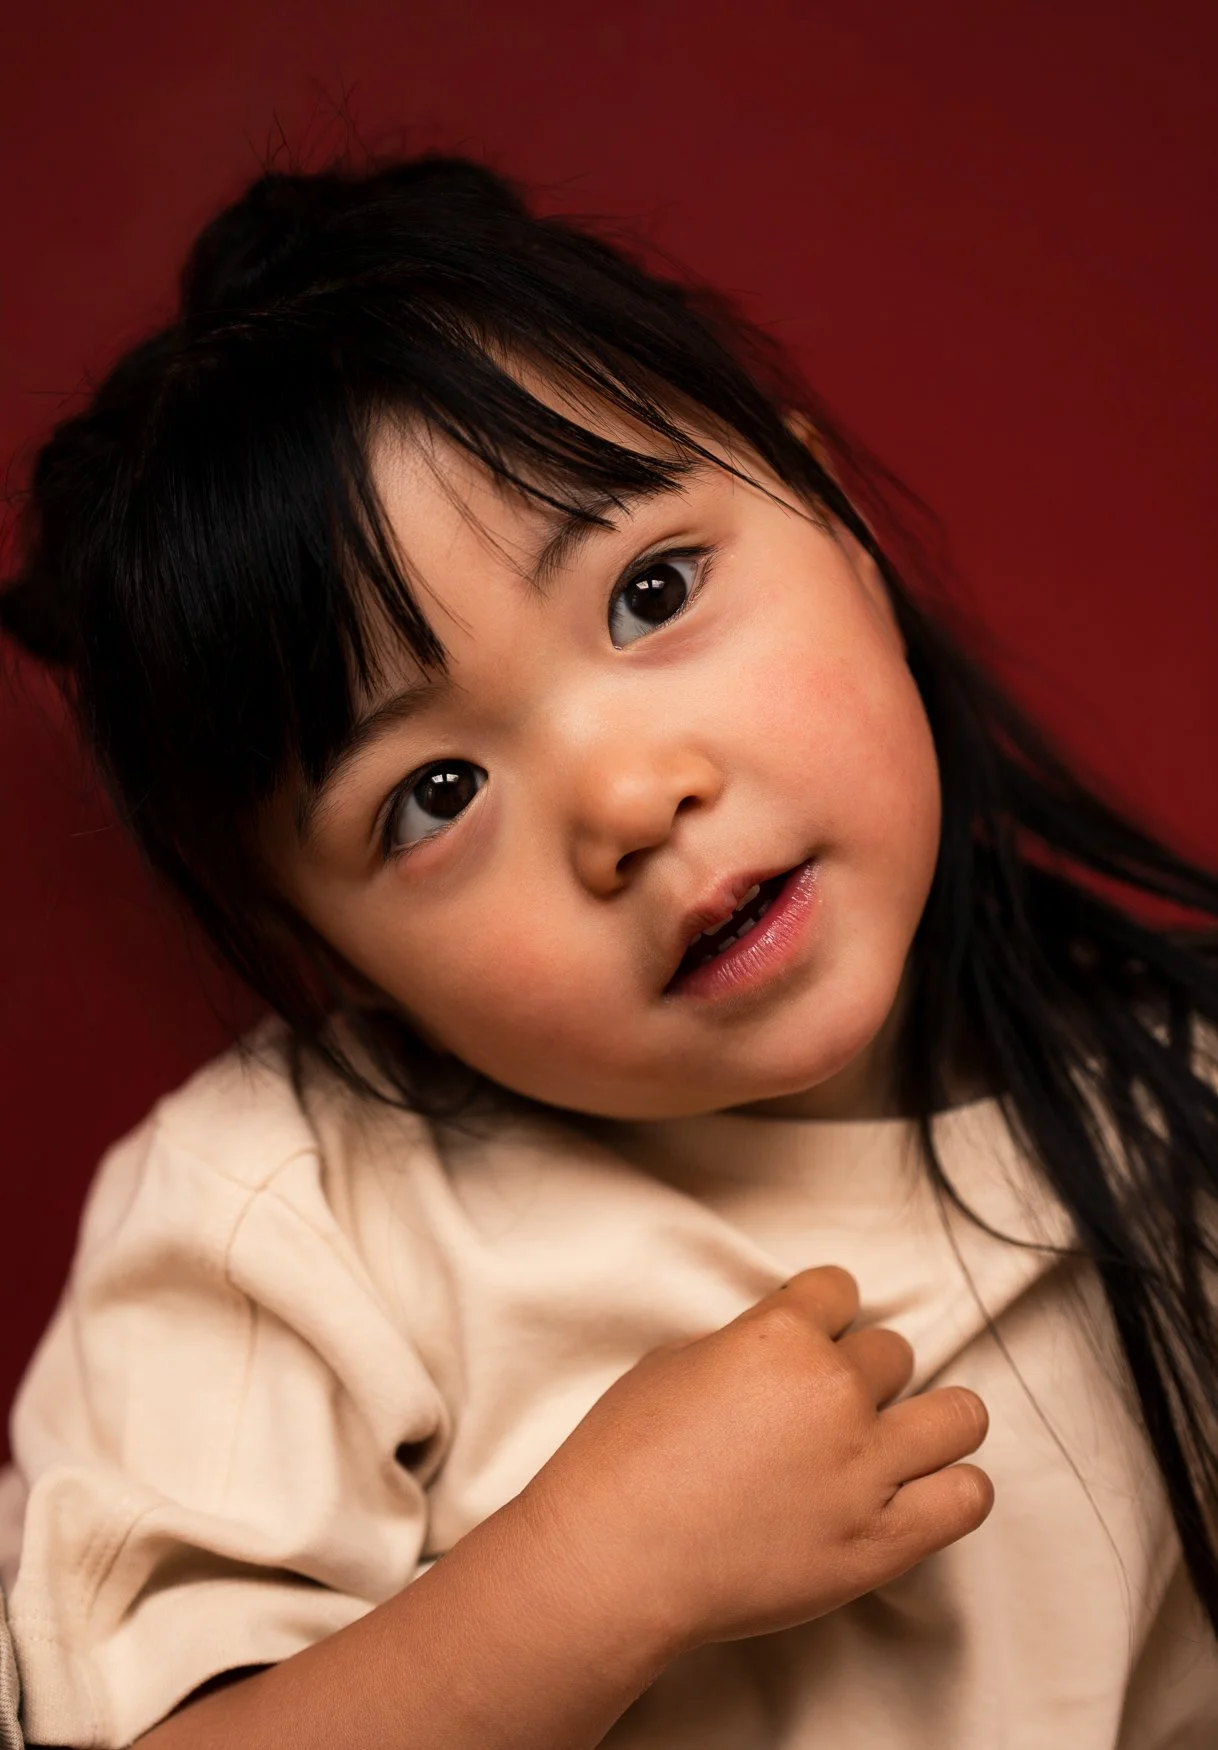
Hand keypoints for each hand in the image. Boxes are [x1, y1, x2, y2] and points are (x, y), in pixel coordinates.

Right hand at [515, 1266, 991, 1656]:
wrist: (614, 1560)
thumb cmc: (623, 1460)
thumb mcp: (674, 1363)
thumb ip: (745, 1346)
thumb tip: (782, 1354)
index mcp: (781, 1337)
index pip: (841, 1289)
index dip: (824, 1314)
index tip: (814, 1337)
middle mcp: (835, 1393)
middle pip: (893, 1352)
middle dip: (862, 1374)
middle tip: (827, 1410)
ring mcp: (865, 1469)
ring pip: (958, 1415)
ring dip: (931, 1421)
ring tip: (900, 1441)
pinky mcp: (881, 1542)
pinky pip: (966, 1497)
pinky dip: (953, 1488)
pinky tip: (919, 1491)